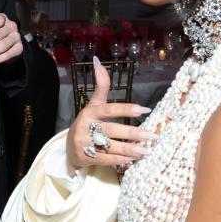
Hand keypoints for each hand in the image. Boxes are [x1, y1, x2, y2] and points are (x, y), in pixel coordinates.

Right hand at [65, 57, 156, 174]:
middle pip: (112, 130)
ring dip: (130, 150)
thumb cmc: (86, 123)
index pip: (109, 109)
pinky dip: (120, 161)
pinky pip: (106, 160)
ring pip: (110, 147)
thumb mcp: (93, 105)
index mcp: (89, 112)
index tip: (145, 109)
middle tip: (152, 136)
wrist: (68, 148)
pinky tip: (133, 161)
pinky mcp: (85, 158)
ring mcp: (85, 144)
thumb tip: (98, 61)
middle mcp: (85, 127)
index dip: (126, 109)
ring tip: (147, 151)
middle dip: (133, 133)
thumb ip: (101, 86)